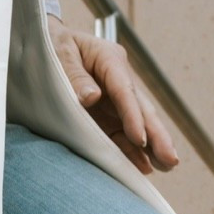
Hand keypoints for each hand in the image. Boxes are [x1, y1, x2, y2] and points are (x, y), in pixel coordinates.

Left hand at [46, 14, 179, 175]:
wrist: (42, 46)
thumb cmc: (51, 46)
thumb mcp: (58, 53)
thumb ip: (74, 75)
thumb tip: (91, 98)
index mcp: (109, 59)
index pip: (125, 90)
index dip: (133, 116)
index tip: (140, 139)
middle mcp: (118, 80)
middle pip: (141, 108)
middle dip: (157, 135)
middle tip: (171, 159)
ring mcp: (114, 100)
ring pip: (137, 124)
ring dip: (151, 147)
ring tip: (167, 167)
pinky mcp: (106, 116)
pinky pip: (122, 136)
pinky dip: (132, 152)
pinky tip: (145, 167)